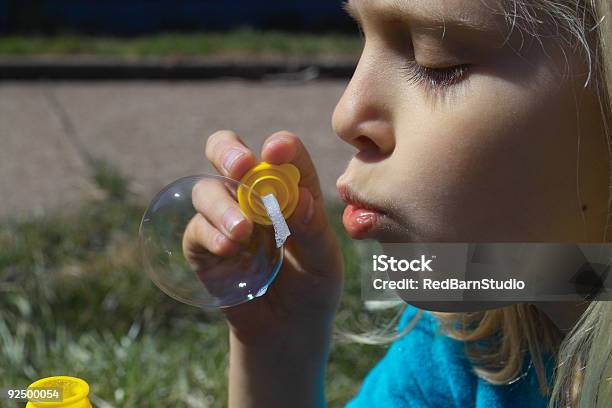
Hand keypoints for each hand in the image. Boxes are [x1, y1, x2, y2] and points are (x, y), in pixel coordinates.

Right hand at [182, 130, 342, 343]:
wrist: (288, 329)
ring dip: (222, 204)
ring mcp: (224, 219)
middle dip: (228, 151)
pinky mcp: (203, 248)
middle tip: (240, 165)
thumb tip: (298, 199)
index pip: (282, 154)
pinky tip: (228, 247)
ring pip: (207, 190)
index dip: (280, 146)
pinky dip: (209, 234)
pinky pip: (196, 231)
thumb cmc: (313, 286)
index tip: (276, 150)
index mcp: (288, 189)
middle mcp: (252, 195)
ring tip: (243, 230)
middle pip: (227, 154)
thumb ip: (313, 229)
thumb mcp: (324, 260)